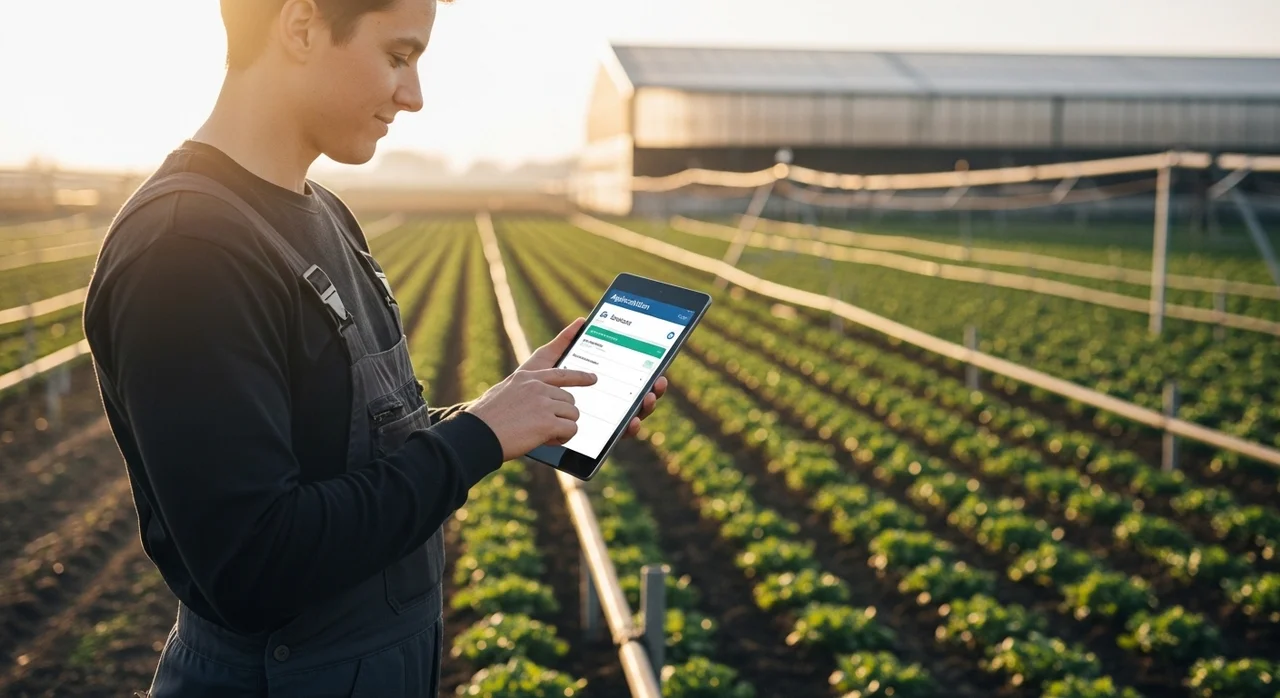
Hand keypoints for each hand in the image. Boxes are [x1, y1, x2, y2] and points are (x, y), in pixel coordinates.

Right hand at [467, 319, 597, 459]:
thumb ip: (523, 392)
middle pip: (569, 397)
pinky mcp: (547, 421)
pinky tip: (546, 439)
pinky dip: (562, 437)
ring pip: (573, 414)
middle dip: (562, 414)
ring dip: (562, 427)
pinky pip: (571, 430)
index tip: (584, 339)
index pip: (554, 359)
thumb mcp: (502, 393)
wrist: (475, 435)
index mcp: (525, 376)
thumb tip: (542, 402)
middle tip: (545, 425)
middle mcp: (536, 385)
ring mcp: (543, 402)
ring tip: (542, 433)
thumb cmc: (486, 420)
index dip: (571, 349)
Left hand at [530, 317, 667, 440]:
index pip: (625, 381)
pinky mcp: (591, 439)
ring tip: (648, 398)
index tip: (658, 369)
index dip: (645, 376)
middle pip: (634, 399)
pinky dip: (628, 429)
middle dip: (652, 391)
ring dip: (645, 408)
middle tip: (659, 382)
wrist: (506, 421)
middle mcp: (601, 407)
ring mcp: (598, 424)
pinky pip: (615, 436)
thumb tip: (581, 321)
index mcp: (596, 388)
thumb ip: (563, 344)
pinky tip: (631, 421)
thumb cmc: (526, 394)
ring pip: (630, 417)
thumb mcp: (545, 365)